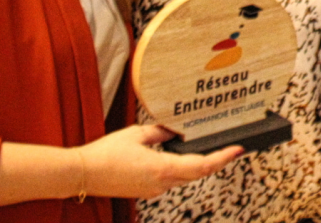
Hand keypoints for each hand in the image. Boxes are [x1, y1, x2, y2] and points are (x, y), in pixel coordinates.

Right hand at [76, 125, 242, 198]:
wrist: (83, 174)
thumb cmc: (105, 154)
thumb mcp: (136, 133)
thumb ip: (160, 131)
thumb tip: (174, 129)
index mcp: (162, 168)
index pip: (201, 165)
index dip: (222, 158)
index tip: (237, 149)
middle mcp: (161, 183)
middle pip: (197, 174)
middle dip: (216, 162)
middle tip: (231, 149)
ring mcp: (153, 190)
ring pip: (185, 179)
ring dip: (198, 166)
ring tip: (211, 151)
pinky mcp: (145, 191)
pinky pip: (170, 181)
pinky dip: (180, 170)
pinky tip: (179, 158)